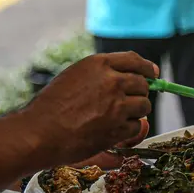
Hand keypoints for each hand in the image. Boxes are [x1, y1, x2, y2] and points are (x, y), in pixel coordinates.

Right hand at [20, 52, 158, 166]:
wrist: (40, 132)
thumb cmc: (52, 106)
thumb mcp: (74, 76)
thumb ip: (102, 74)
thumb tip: (137, 75)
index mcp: (98, 64)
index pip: (135, 60)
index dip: (147, 68)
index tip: (153, 74)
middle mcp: (111, 81)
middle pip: (143, 84)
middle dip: (140, 93)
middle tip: (129, 102)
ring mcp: (117, 104)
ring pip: (144, 106)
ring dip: (136, 112)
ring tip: (117, 117)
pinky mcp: (119, 127)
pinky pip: (136, 126)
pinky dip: (128, 130)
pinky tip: (112, 130)